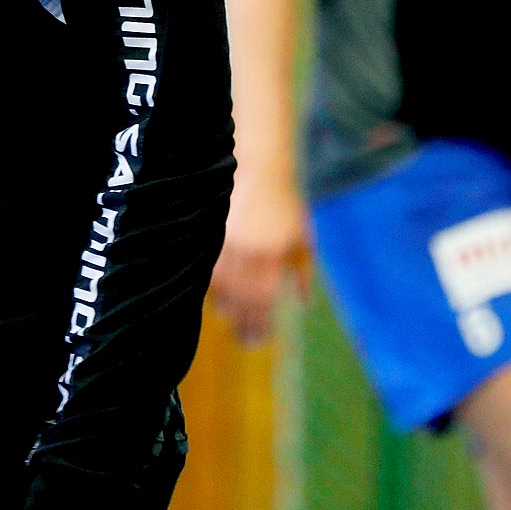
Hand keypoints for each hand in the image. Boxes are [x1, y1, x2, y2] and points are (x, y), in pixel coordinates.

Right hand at [208, 167, 309, 344]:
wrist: (258, 169)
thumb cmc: (285, 205)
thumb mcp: (303, 240)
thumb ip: (303, 273)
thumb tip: (303, 304)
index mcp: (274, 256)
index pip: (264, 300)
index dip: (261, 323)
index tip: (260, 339)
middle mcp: (249, 253)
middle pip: (241, 299)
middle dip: (242, 323)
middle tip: (243, 341)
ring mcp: (227, 243)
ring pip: (221, 286)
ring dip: (225, 308)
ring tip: (229, 321)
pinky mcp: (211, 233)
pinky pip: (207, 268)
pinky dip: (210, 286)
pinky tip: (215, 296)